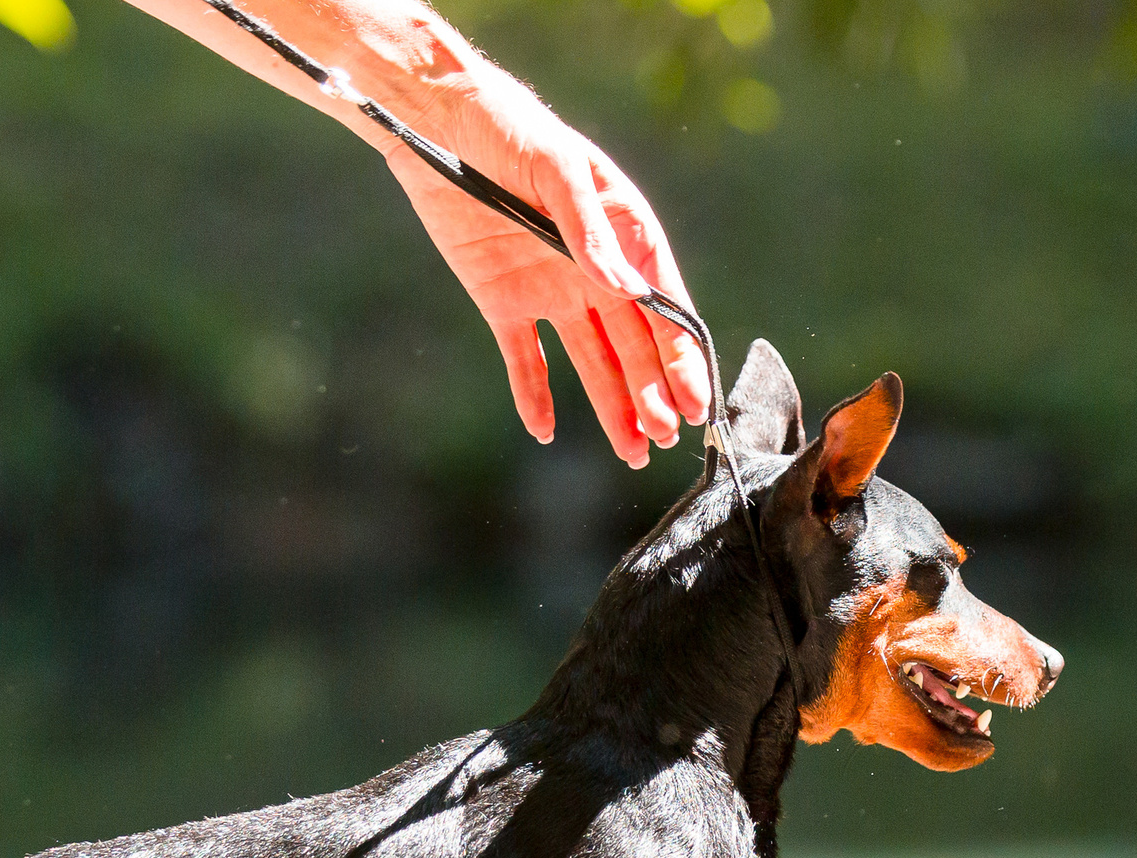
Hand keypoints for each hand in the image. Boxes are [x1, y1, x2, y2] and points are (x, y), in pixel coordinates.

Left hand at [383, 76, 710, 466]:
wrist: (441, 124)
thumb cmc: (512, 131)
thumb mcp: (556, 170)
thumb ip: (590, 229)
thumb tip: (626, 288)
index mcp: (623, 236)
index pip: (664, 307)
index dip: (681, 357)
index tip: (695, 402)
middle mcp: (594, 271)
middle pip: (634, 345)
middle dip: (653, 393)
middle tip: (663, 437)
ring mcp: (551, 291)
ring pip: (592, 362)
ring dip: (613, 407)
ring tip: (633, 453)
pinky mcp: (504, 303)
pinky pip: (524, 360)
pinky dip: (534, 396)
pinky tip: (546, 432)